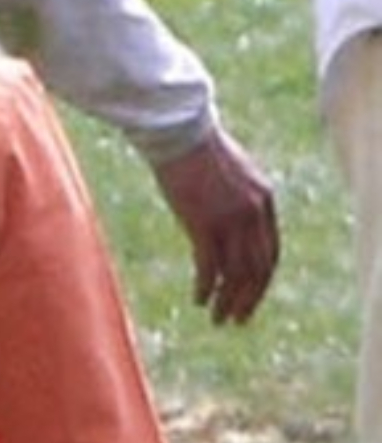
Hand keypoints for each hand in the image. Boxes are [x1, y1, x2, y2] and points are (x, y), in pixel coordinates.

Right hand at [153, 126, 278, 324]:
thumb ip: (237, 198)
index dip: (261, 279)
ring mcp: (230, 220)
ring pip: (236, 274)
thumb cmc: (194, 145)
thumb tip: (228, 218)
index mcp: (264, 199)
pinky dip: (206, 288)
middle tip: (237, 319)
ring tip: (218, 319)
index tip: (249, 295)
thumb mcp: (230, 172)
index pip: (271, 252)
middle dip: (249, 298)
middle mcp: (254, 213)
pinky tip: (198, 300)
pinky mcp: (204, 224)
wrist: (178, 129)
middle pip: (259, 269)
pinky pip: (210, 267)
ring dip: (228, 300)